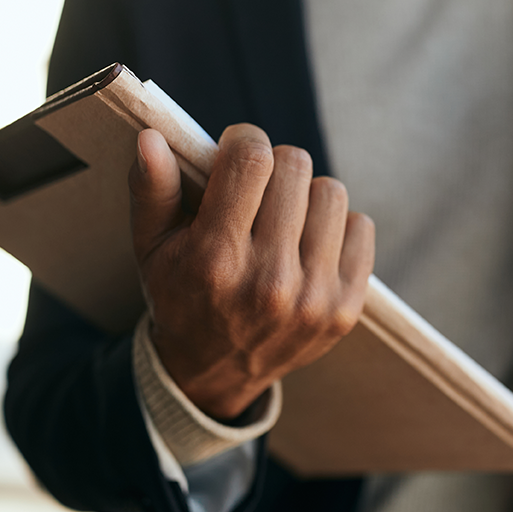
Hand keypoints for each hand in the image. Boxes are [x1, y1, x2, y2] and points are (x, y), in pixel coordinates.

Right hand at [128, 124, 374, 419]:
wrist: (213, 374)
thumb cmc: (181, 296)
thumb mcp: (152, 248)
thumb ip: (152, 190)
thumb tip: (152, 137)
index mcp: (216, 259)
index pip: (252, 160)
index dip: (244, 140)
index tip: (236, 149)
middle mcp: (269, 280)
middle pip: (296, 166)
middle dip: (274, 166)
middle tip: (258, 188)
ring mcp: (313, 297)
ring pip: (331, 192)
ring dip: (307, 195)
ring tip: (284, 218)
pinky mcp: (345, 308)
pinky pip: (360, 227)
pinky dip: (337, 227)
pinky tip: (309, 244)